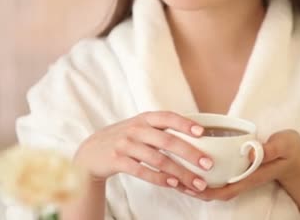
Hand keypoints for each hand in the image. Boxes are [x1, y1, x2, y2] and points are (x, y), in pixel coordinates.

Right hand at [73, 111, 212, 192]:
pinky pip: (142, 171)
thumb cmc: (125, 138)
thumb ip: (162, 128)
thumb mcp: (140, 126)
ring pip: (158, 159)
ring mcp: (126, 144)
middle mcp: (136, 129)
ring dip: (180, 172)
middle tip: (208, 164)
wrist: (91, 151)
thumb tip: (197, 135)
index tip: (202, 132)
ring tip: (196, 182)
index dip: (185, 124)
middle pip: (167, 141)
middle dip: (190, 153)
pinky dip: (159, 178)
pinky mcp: (117, 161)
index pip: (168, 117)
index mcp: (145, 118)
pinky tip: (173, 183)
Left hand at [179, 130, 299, 200]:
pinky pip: (216, 177)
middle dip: (192, 189)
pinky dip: (201, 175)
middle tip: (172, 179)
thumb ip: (269, 150)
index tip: (188, 185)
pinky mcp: (236, 171)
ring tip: (173, 174)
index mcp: (251, 176)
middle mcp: (242, 180)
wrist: (296, 157)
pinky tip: (188, 165)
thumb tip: (249, 153)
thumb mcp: (284, 145)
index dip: (205, 191)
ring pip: (212, 187)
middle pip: (213, 192)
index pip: (225, 190)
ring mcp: (238, 177)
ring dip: (193, 183)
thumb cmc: (289, 150)